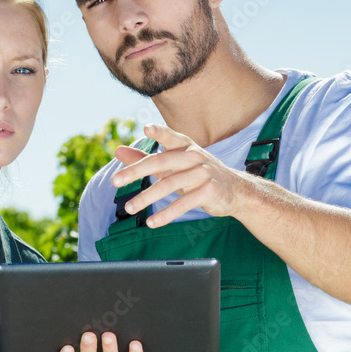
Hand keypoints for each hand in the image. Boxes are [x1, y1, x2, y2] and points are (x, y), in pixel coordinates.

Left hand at [111, 123, 253, 226]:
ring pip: (169, 185)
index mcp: (184, 146)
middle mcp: (194, 156)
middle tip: (115, 180)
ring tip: (129, 208)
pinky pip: (184, 204)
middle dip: (136, 171)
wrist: (235, 191)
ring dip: (146, 198)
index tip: (146, 128)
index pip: (170, 137)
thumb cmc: (196, 174)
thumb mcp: (172, 164)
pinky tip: (151, 222)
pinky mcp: (210, 192)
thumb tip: (117, 151)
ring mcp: (203, 174)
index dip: (159, 132)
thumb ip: (144, 158)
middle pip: (161, 162)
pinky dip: (166, 214)